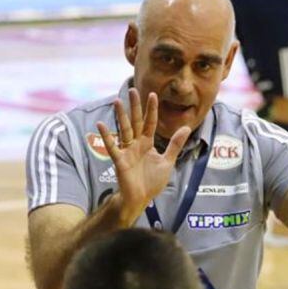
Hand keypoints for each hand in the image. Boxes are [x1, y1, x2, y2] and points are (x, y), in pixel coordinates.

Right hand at [96, 88, 189, 222]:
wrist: (141, 199)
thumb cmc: (152, 182)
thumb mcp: (168, 161)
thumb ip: (175, 144)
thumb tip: (187, 127)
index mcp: (147, 143)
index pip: (150, 122)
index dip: (151, 109)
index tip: (152, 94)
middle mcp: (136, 144)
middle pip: (136, 121)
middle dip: (135, 106)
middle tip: (132, 89)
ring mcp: (127, 151)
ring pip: (124, 129)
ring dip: (121, 116)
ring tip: (117, 100)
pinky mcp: (120, 160)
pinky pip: (112, 146)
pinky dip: (107, 136)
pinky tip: (101, 124)